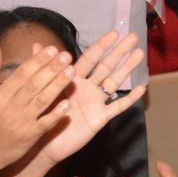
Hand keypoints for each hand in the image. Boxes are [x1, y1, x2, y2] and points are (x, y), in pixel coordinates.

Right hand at [0, 43, 74, 176]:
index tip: (51, 48)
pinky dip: (56, 114)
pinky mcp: (29, 137)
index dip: (37, 60)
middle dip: (52, 69)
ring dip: (58, 86)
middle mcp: (10, 108)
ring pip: (42, 101)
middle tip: (66, 55)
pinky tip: (67, 103)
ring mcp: (21, 123)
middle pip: (34, 85)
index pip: (22, 74)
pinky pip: (45, 124)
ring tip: (71, 72)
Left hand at [40, 30, 146, 164]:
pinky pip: (117, 107)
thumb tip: (36, 45)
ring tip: (139, 54)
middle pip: (106, 66)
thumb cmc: (42, 116)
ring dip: (127, 68)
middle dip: (119, 51)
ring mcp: (95, 102)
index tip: (114, 33)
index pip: (90, 58)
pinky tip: (141, 88)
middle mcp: (87, 88)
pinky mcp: (100, 118)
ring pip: (114, 82)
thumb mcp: (42, 89)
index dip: (102, 46)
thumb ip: (43, 68)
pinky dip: (129, 98)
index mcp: (73, 79)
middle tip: (133, 37)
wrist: (45, 143)